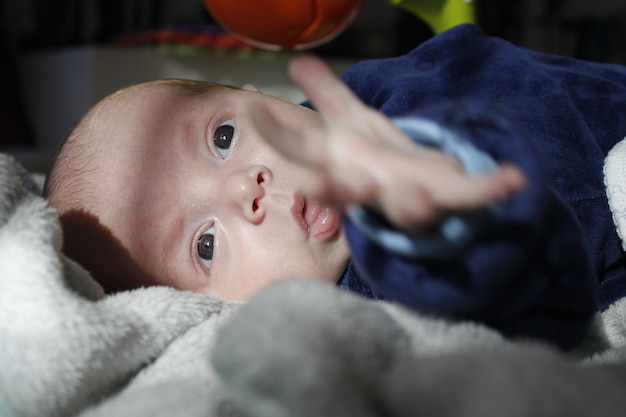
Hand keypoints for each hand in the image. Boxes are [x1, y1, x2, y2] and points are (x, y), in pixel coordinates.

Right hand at [249, 55, 525, 229]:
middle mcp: (370, 189)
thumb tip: (298, 62)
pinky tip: (513, 179)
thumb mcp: (352, 120)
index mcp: (343, 167)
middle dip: (336, 191)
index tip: (257, 116)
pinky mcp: (448, 199)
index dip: (280, 138)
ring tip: (416, 197)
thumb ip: (328, 94)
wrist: (417, 189)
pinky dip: (490, 189)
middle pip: (350, 193)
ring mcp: (408, 200)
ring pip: (406, 209)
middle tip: (320, 185)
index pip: (307, 155)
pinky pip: (469, 196)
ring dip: (409, 205)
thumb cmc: (376, 157)